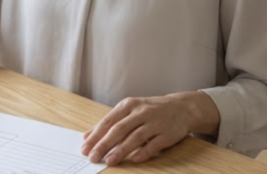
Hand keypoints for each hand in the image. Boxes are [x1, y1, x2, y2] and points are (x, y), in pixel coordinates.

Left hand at [81, 92, 217, 165]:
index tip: (85, 148)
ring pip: (135, 137)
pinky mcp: (167, 134)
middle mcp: (141, 112)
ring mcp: (155, 122)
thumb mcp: (128, 110)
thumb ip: (109, 123)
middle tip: (93, 157)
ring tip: (109, 161)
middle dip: (104, 144)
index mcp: (128, 105)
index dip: (96, 136)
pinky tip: (134, 160)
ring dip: (121, 150)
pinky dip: (144, 152)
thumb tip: (87, 136)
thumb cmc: (149, 110)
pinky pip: (154, 144)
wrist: (181, 108)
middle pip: (119, 129)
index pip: (108, 121)